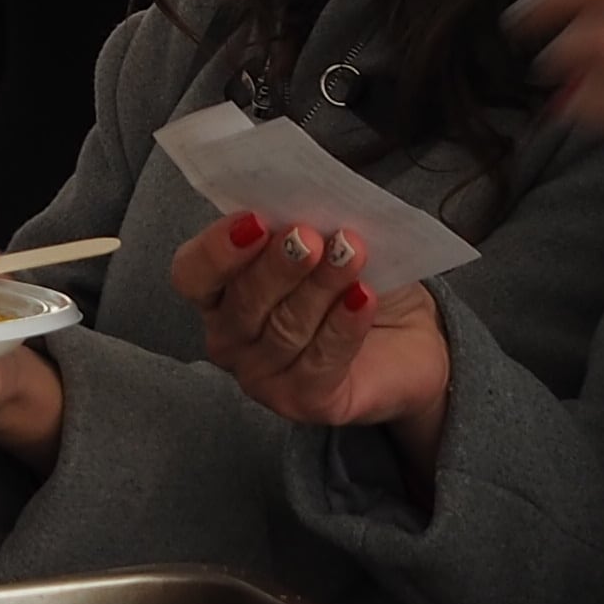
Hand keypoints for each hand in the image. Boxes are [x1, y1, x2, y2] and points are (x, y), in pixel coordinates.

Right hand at [167, 212, 450, 476]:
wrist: (411, 333)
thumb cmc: (356, 277)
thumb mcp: (327, 237)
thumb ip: (303, 221)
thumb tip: (300, 200)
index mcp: (220, 291)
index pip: (192, 274)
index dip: (217, 249)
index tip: (257, 220)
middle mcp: (231, 339)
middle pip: (242, 305)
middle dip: (277, 267)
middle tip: (310, 236)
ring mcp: (263, 377)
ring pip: (284, 332)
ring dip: (320, 288)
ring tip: (352, 252)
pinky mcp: (305, 403)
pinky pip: (319, 364)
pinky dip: (343, 326)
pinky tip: (364, 297)